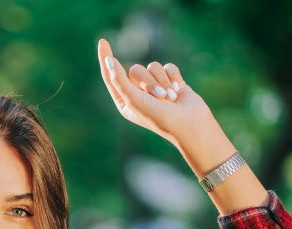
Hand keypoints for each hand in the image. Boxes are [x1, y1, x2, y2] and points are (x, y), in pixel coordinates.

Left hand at [97, 38, 213, 150]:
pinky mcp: (171, 80)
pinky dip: (174, 78)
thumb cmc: (158, 117)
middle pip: (136, 70)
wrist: (189, 124)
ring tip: (170, 98)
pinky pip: (168, 67)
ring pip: (153, 67)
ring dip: (162, 82)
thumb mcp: (133, 99)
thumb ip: (119, 80)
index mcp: (125, 100)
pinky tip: (179, 91)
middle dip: (148, 82)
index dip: (106, 58)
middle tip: (158, 98)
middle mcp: (138, 93)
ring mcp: (155, 86)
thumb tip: (108, 60)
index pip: (111, 76)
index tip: (102, 41)